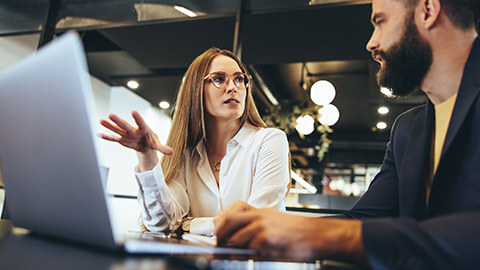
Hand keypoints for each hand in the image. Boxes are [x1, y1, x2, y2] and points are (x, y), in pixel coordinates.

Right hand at [100, 111, 172, 170]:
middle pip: (126, 125)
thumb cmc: (151, 141)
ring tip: (101, 120)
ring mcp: (127, 134)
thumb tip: (172, 152)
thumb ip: (162, 147)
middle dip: (118, 121)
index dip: (137, 117)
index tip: (133, 111)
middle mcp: (133, 130)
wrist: (145, 144)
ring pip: (117, 129)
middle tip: (111, 114)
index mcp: (143, 128)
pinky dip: (107, 137)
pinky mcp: (122, 140)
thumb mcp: (157, 144)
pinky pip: (114, 138)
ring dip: (110, 126)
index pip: (140, 122)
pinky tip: (99, 134)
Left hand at [214, 201, 365, 262]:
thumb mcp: (275, 223)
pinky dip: (247, 255)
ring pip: (234, 238)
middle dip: (220, 236)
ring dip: (233, 249)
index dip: (221, 223)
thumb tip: (236, 242)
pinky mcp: (266, 238)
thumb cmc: (299, 232)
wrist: (318, 235)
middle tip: (221, 247)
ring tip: (237, 256)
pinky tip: (255, 256)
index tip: (219, 234)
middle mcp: (258, 216)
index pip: (231, 211)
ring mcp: (262, 226)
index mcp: (260, 211)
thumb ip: (256, 228)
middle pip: (226, 221)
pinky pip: (248, 249)